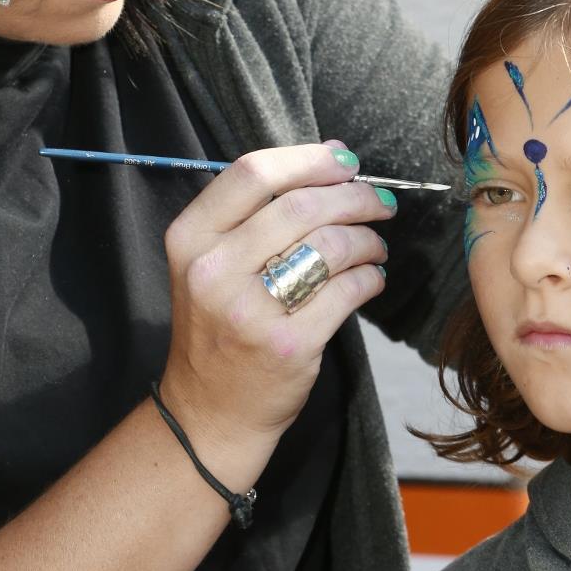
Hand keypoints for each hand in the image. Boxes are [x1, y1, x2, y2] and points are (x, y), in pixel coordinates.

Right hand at [160, 143, 391, 477]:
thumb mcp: (210, 264)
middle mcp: (213, 270)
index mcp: (190, 238)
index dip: (309, 159)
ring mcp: (248, 310)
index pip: (253, 173)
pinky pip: (347, 291)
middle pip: (300, 206)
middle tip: (380, 203)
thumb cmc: (220, 328)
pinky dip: (371, 277)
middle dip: (354, 197)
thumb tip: (334, 162)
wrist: (210, 411)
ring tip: (375, 246)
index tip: (346, 162)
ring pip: (329, 246)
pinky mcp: (287, 344)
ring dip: (367, 239)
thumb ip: (256, 215)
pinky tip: (371, 279)